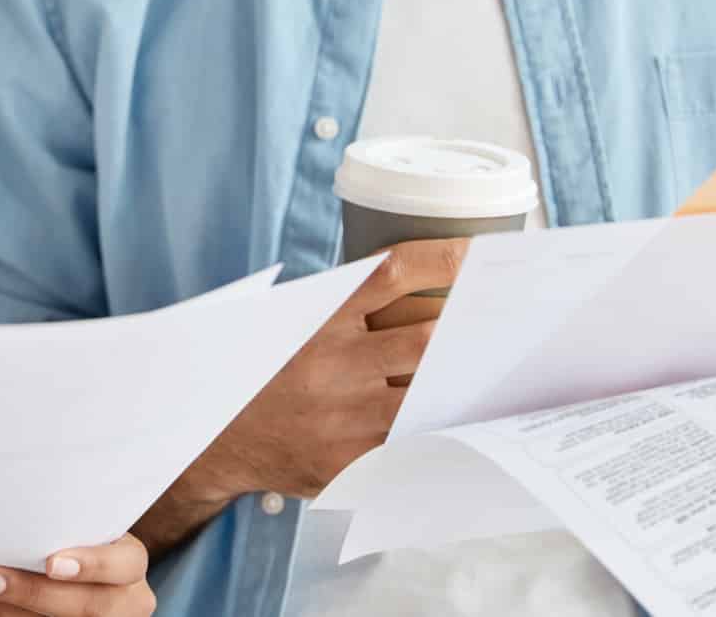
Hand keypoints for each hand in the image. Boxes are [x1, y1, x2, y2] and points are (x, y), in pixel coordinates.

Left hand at [0, 534, 154, 615]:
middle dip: (29, 592)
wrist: (59, 573)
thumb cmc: (64, 536)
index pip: (125, 563)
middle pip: (85, 605)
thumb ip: (51, 521)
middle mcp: (123, 600)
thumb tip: (0, 494)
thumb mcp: (72, 526)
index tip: (50, 563)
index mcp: (127, 563)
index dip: (92, 565)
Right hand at [135, 239, 467, 556]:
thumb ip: (340, 305)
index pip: (392, 273)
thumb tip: (422, 290)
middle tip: (505, 321)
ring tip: (495, 375)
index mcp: (318, 316)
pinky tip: (463, 427)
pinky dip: (438, 433)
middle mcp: (332, 362)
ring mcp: (341, 416)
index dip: (443, 258)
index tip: (480, 252)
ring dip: (462, 385)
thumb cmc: (259, 367)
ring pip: (426, 395)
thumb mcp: (287, 319)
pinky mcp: (347, 462)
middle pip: (425, 337)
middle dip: (470, 329)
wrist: (210, 437)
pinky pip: (409, 445)